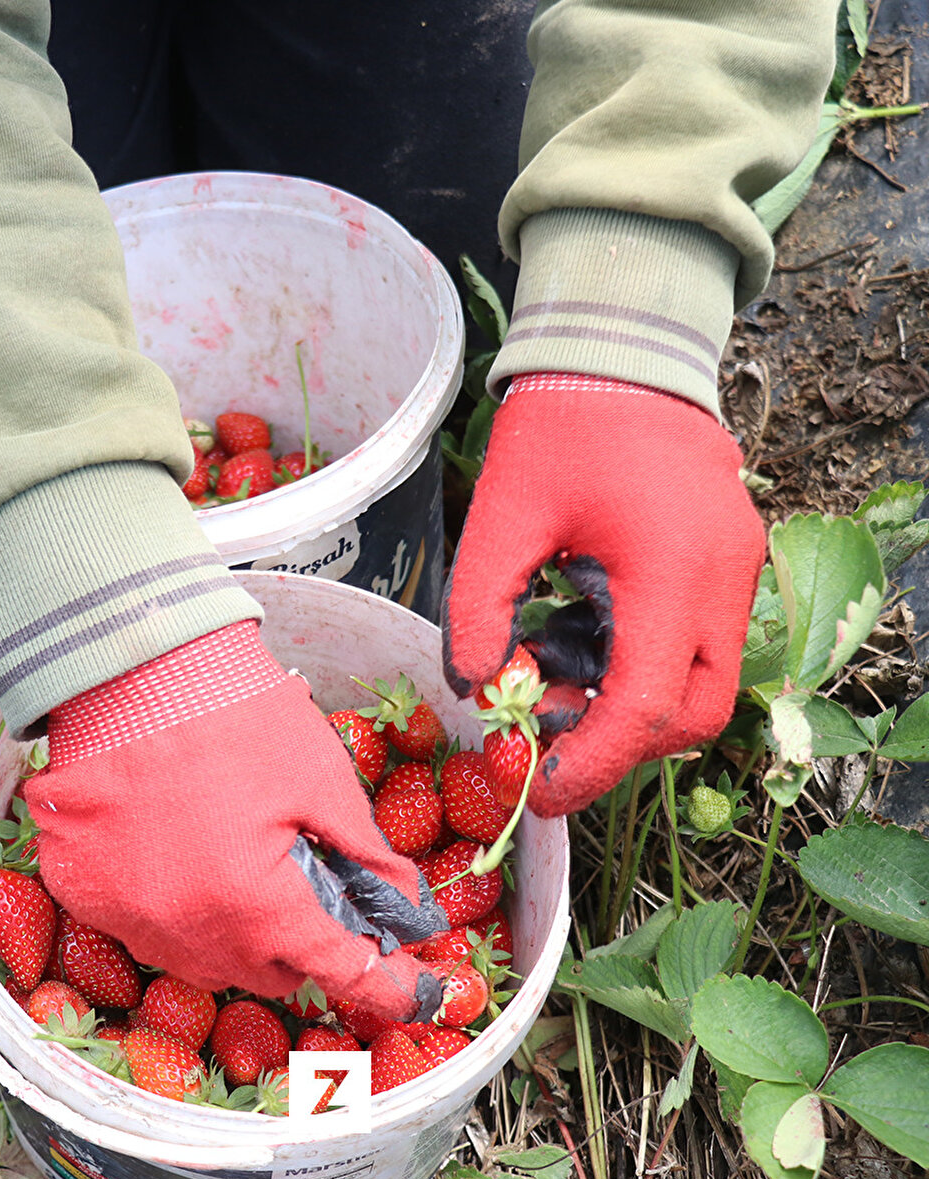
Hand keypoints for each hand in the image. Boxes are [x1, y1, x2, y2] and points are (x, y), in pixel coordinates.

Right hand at [22, 621, 446, 1019]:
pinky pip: (144, 925)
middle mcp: (189, 935)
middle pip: (270, 973)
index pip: (341, 972)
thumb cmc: (236, 715)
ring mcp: (126, 919)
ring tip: (242, 860)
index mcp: (259, 910)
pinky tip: (181, 850)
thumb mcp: (322, 779)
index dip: (387, 985)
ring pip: (203, 957)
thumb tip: (405, 901)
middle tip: (314, 888)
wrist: (133, 665)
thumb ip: (367, 855)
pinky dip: (172, 904)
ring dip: (236, 929)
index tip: (414, 991)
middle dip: (303, 943)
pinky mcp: (81, 893)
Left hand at [442, 372, 764, 815]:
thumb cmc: (560, 425)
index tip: (541, 793)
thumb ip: (478, 608)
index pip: (647, 709)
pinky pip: (701, 641)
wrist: (624, 349)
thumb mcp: (500, 516)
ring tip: (557, 673)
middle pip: (694, 715)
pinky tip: (587, 632)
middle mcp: (721, 579)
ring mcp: (737, 570)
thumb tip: (477, 687)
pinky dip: (648, 663)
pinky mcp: (731, 560)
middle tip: (548, 733)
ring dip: (634, 704)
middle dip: (621, 744)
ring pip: (705, 684)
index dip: (594, 765)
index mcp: (668, 570)